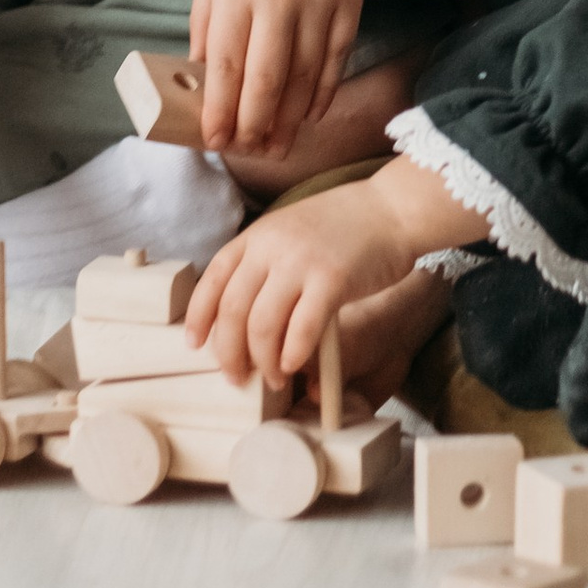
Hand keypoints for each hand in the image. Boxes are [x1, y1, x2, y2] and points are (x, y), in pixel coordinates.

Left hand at [188, 153, 461, 384]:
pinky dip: (293, 353)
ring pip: (262, 325)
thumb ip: (266, 263)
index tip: (195, 345)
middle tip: (237, 377)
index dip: (199, 316)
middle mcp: (271, 247)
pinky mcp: (332, 280)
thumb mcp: (290, 232)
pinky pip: (302, 328)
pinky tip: (294, 365)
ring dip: (263, 361)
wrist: (391, 209)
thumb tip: (244, 317)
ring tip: (274, 378)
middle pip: (232, 310)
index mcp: (257, 235)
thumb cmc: (344, 226)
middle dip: (229, 352)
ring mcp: (301, 262)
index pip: (213, 279)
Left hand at [189, 0, 371, 170]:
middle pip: (266, 78)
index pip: (227, 64)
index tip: (214, 141)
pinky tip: (311, 113)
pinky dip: (323, 90)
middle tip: (249, 154)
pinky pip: (336, 57)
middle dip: (255, 125)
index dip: (220, 110)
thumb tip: (204, 70)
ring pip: (304, 75)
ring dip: (289, 118)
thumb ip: (209, 16)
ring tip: (278, 147)